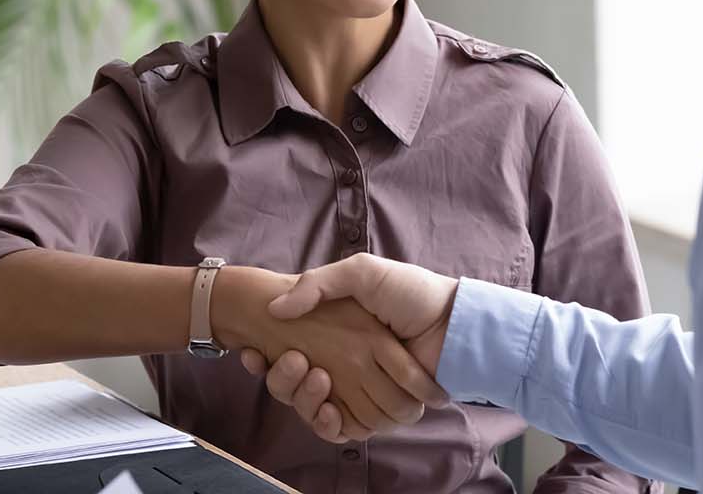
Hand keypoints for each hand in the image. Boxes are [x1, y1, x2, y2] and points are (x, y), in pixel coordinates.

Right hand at [214, 265, 445, 440]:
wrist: (450, 321)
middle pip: (291, 388)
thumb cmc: (409, 292)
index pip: (285, 356)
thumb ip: (317, 285)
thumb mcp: (361, 274)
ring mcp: (357, 391)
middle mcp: (340, 365)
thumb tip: (275, 309)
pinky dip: (328, 424)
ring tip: (315, 377)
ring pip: (310, 410)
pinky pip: (341, 429)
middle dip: (282, 381)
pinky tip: (328, 408)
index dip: (263, 359)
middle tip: (293, 361)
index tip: (251, 351)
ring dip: (302, 400)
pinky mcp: (376, 412)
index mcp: (334, 336)